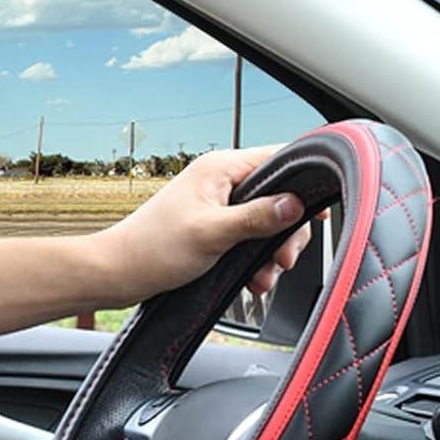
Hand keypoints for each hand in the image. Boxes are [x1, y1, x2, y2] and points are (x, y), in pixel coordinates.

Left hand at [96, 145, 309, 305]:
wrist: (119, 273)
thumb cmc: (153, 249)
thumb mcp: (211, 233)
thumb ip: (256, 217)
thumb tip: (296, 203)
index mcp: (219, 169)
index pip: (280, 159)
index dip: (306, 183)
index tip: (320, 213)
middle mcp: (221, 181)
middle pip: (280, 197)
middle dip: (287, 233)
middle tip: (282, 259)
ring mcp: (217, 204)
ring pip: (267, 222)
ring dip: (271, 253)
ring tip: (263, 278)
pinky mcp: (213, 226)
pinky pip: (250, 238)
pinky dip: (256, 260)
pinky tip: (253, 280)